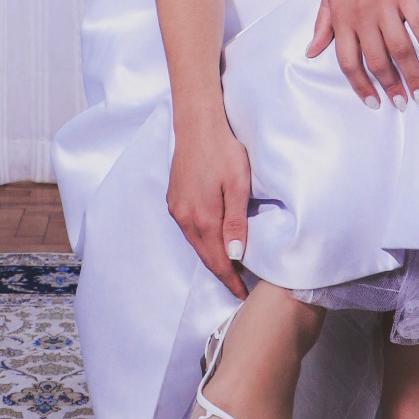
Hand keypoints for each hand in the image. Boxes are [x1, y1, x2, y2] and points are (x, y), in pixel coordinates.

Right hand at [166, 113, 251, 298]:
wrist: (197, 123)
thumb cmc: (222, 150)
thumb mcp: (237, 185)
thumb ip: (235, 222)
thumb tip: (235, 257)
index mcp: (202, 217)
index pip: (218, 260)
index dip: (231, 280)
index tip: (244, 296)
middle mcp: (184, 217)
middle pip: (205, 255)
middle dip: (222, 273)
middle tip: (240, 287)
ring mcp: (176, 208)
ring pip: (196, 243)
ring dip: (213, 257)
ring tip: (231, 268)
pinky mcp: (174, 199)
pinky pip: (190, 229)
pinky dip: (203, 241)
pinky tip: (214, 240)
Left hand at [305, 0, 418, 109]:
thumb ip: (323, 24)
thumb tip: (311, 52)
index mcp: (341, 16)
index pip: (348, 61)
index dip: (360, 86)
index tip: (373, 103)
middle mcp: (361, 14)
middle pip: (376, 60)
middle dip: (390, 87)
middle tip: (403, 104)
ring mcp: (384, 3)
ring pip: (398, 49)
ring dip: (411, 76)